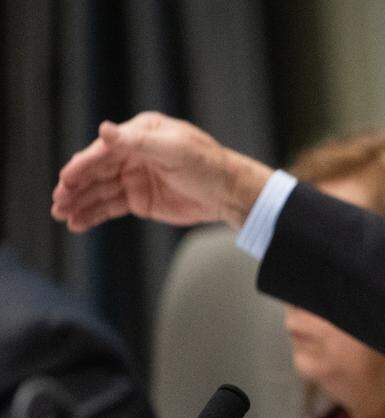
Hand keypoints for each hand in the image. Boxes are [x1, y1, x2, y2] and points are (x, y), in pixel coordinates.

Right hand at [51, 111, 271, 232]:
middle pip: (96, 171)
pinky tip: (77, 223)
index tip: (66, 180)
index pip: (104, 150)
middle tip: (57, 202)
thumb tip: (104, 128)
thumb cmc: (206, 165)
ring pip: (99, 191)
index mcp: (138, 134)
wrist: (228, 193)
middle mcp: (131, 153)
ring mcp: (133, 178)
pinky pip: (110, 207)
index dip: (83, 165)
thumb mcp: (174, 150)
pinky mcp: (138, 200)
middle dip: (75, 186)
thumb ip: (137, 142)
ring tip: (61, 215)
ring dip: (79, 202)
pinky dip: (93, 214)